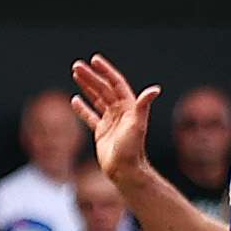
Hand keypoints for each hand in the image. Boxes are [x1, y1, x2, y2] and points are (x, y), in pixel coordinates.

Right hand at [69, 54, 160, 179]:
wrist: (125, 170)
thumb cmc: (132, 148)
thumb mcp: (137, 125)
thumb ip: (143, 106)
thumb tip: (155, 89)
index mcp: (129, 107)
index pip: (115, 83)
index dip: (105, 71)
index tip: (94, 60)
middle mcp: (120, 111)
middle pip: (103, 89)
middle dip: (90, 76)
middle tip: (76, 66)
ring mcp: (110, 121)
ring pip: (97, 99)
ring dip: (87, 87)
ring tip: (75, 75)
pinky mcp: (101, 132)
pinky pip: (90, 116)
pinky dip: (82, 108)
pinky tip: (75, 100)